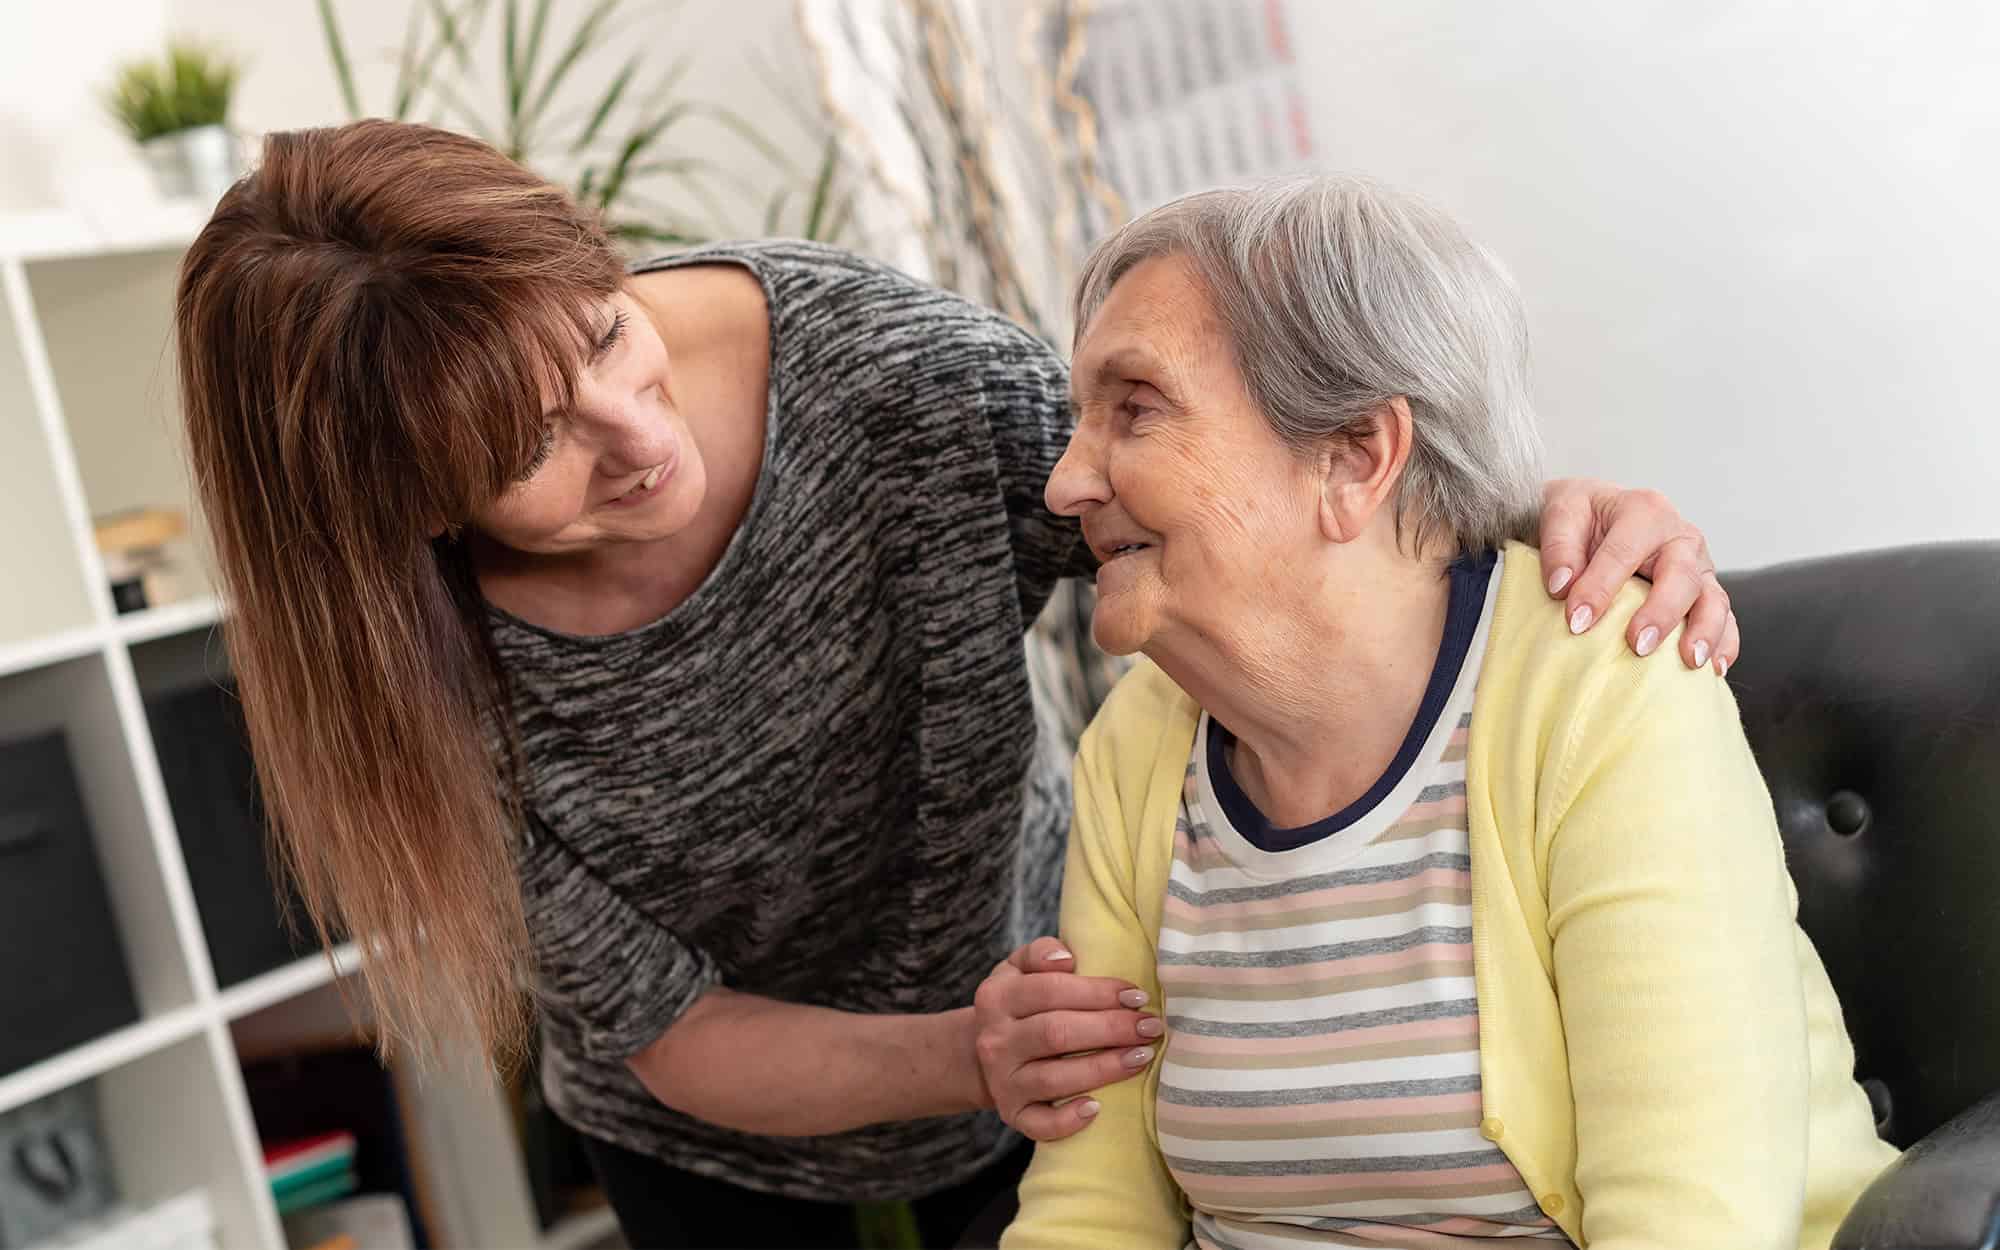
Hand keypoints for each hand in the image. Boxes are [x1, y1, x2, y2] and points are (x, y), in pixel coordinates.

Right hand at [970, 937, 1160, 1140]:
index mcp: (997, 997)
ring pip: (1054, 1078)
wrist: (982, 1055)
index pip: (1050, 989)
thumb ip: (1040, 953)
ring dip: (1102, 1068)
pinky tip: (1097, 1108)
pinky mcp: (1013, 1114)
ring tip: (1141, 1058)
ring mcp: (1003, 1081)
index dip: (1098, 992)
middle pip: (1056, 1033)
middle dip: (1110, 1029)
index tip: (1137, 996)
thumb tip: (1067, 957)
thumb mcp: (1017, 969)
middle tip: (1151, 1027)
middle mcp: (996, 1040)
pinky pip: (1039, 1125)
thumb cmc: (1019, 1005)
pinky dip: (1067, 1120)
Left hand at [1537, 479, 1738, 674]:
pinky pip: (1725, 618)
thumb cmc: (1584, 517)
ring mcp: (1699, 565)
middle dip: (1662, 612)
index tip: (1577, 621)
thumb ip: (1559, 546)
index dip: (1600, 587)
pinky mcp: (1707, 591)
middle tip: (1638, 645)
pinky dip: (1724, 643)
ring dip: (1705, 631)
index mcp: (1645, 512)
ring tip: (1689, 661)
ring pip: (1714, 598)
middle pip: (1682, 575)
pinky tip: (1713, 669)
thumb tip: (1563, 586)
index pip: (1624, 551)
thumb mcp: (1562, 513)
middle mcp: (1680, 537)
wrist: (1601, 515)